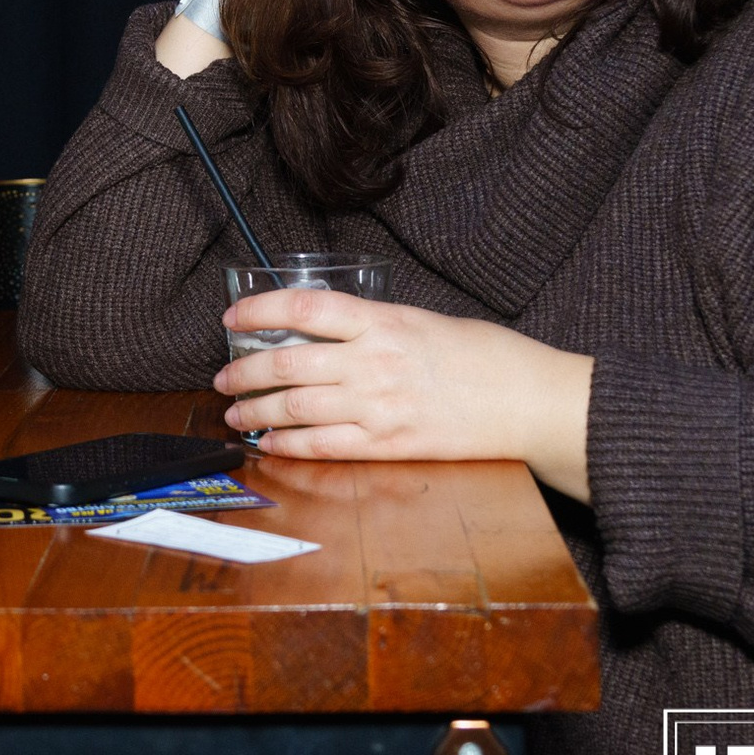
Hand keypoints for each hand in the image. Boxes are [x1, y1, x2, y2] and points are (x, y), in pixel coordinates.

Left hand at [216, 290, 592, 501]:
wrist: (530, 402)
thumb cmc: (487, 357)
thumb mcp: (425, 321)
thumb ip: (376, 326)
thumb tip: (329, 333)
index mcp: (384, 321)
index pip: (304, 309)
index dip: (260, 310)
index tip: (234, 317)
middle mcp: (374, 362)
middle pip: (288, 363)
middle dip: (244, 371)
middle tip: (223, 377)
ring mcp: (379, 406)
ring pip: (297, 406)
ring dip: (257, 410)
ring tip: (235, 412)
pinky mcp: (389, 444)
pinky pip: (324, 446)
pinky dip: (289, 444)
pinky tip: (271, 442)